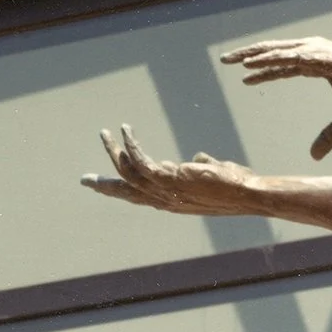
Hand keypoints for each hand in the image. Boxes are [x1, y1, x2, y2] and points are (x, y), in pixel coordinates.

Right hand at [83, 126, 260, 214]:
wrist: (247, 194)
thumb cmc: (234, 186)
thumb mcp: (212, 176)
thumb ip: (201, 167)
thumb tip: (198, 158)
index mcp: (171, 201)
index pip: (140, 198)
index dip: (121, 192)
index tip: (105, 187)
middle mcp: (164, 200)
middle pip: (126, 193)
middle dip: (103, 186)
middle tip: (85, 179)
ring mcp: (165, 190)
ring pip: (128, 173)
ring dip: (114, 152)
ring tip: (105, 133)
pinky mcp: (170, 178)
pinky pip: (140, 161)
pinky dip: (130, 144)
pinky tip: (125, 129)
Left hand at [219, 36, 331, 158]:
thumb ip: (329, 136)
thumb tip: (314, 157)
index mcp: (318, 64)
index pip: (283, 66)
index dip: (264, 71)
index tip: (245, 76)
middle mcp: (313, 53)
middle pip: (273, 53)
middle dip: (248, 56)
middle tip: (226, 60)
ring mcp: (315, 53)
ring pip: (276, 52)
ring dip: (252, 55)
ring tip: (231, 60)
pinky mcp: (320, 58)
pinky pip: (288, 59)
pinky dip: (269, 60)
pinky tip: (251, 63)